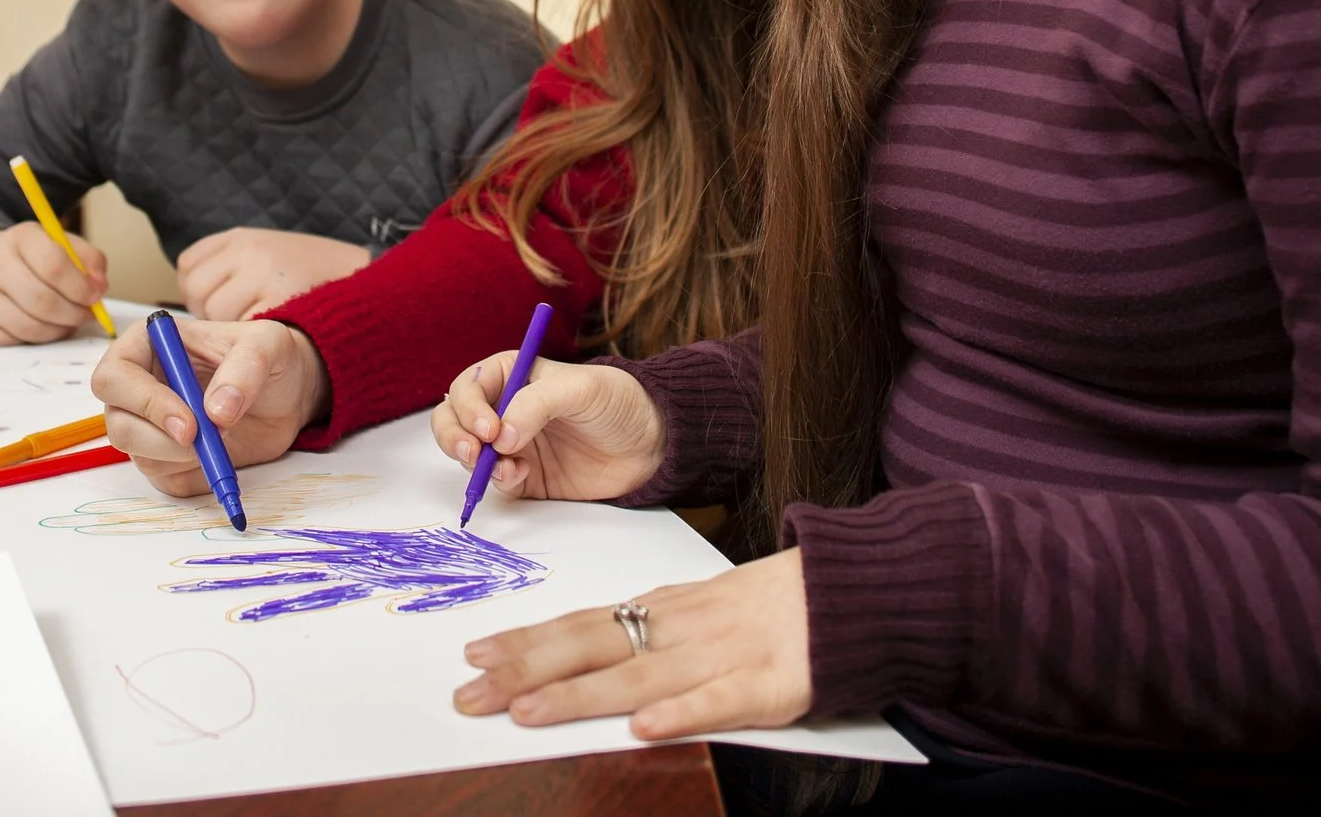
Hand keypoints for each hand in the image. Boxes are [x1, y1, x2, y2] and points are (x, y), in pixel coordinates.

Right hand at [0, 221, 110, 344]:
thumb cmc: (32, 260)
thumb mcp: (61, 246)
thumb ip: (89, 260)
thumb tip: (99, 286)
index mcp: (20, 237)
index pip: (54, 265)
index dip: (81, 287)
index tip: (95, 297)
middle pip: (43, 301)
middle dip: (73, 314)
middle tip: (85, 315)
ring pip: (29, 326)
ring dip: (57, 330)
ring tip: (67, 321)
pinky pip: (13, 340)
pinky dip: (35, 340)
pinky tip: (43, 327)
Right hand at [93, 315, 329, 496]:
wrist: (286, 394)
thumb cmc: (268, 357)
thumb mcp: (268, 344)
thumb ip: (245, 368)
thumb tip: (216, 410)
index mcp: (147, 346)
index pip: (115, 377)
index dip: (144, 403)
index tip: (188, 423)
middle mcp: (138, 387)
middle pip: (117, 424)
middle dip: (159, 440)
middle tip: (205, 439)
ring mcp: (149, 426)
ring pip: (139, 456)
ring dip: (183, 458)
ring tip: (223, 436)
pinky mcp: (167, 460)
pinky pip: (165, 481)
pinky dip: (195, 475)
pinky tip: (221, 454)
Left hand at [175, 227, 369, 320]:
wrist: (369, 289)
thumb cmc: (313, 278)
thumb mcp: (268, 252)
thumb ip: (229, 265)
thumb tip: (190, 291)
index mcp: (243, 237)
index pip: (189, 266)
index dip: (198, 289)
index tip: (216, 299)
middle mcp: (251, 251)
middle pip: (199, 291)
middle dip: (210, 311)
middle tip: (237, 318)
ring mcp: (266, 275)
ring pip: (217, 312)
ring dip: (228, 327)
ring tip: (257, 326)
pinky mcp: (281, 303)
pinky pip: (244, 330)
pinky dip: (250, 338)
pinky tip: (270, 335)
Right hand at [431, 354, 663, 502]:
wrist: (651, 443)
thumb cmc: (617, 401)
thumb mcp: (579, 389)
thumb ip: (536, 405)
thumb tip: (500, 437)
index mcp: (511, 375)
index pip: (469, 386)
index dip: (469, 407)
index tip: (488, 428)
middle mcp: (504, 408)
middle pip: (454, 420)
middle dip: (454, 436)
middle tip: (472, 453)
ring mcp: (511, 444)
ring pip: (467, 453)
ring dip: (475, 462)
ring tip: (506, 467)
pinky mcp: (525, 476)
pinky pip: (495, 481)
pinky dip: (498, 481)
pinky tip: (520, 475)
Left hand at [453, 550, 812, 739]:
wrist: (851, 591)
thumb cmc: (766, 609)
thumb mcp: (695, 613)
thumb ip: (642, 636)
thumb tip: (572, 663)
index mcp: (661, 610)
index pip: (579, 624)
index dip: (525, 641)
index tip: (473, 655)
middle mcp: (679, 628)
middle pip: (592, 645)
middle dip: (526, 670)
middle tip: (469, 692)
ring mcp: (721, 655)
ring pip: (640, 676)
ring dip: (581, 694)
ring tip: (528, 711)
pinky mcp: (770, 684)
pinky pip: (720, 701)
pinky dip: (682, 713)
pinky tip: (645, 728)